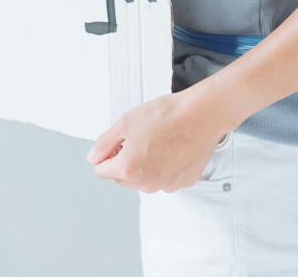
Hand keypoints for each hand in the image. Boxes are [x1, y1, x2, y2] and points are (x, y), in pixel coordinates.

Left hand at [87, 91, 229, 192]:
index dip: (109, 153)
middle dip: (127, 162)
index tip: (121, 142)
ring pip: (145, 179)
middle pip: (123, 178)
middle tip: (143, 139)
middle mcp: (146, 183)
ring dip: (147, 166)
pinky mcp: (184, 181)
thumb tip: (94, 157)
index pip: (102, 170)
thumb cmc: (169, 115)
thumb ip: (104, 143)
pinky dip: (167, 167)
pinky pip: (167, 178)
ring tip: (162, 142)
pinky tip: (175, 149)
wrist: (203, 114)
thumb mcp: (126, 121)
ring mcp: (167, 184)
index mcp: (128, 169)